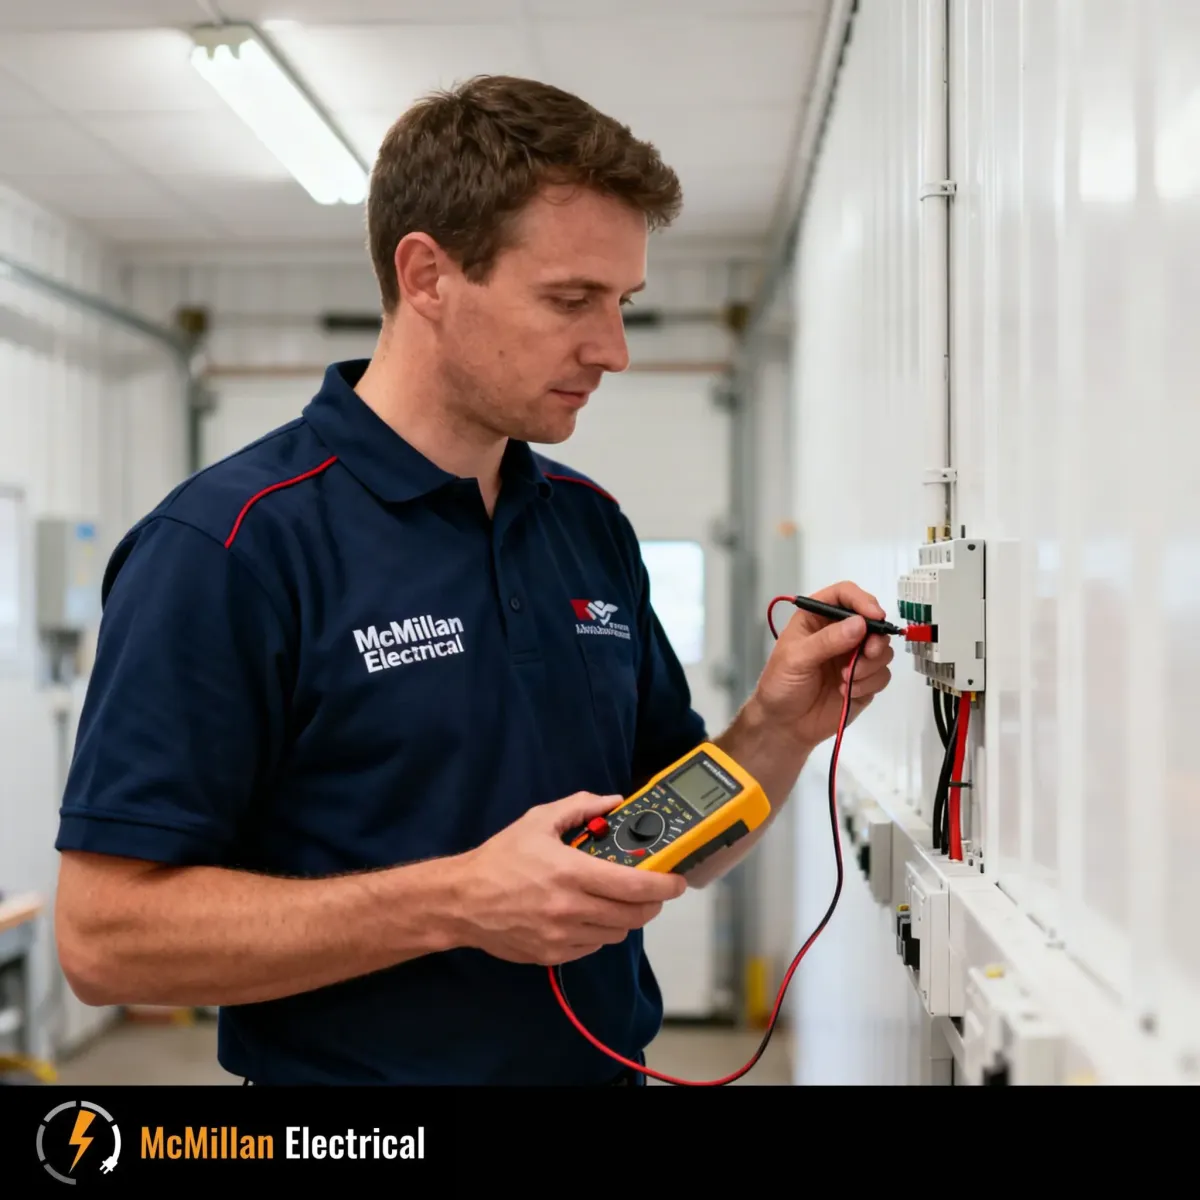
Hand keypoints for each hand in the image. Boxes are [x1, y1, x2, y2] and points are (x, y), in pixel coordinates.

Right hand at [452, 791, 686, 965]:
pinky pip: (594, 947)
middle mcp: (571, 908)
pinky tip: (588, 915)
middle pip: (634, 915)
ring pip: (617, 933)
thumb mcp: (538, 821)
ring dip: (625, 917)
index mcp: (571, 872)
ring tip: (615, 900)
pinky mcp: (553, 954)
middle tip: (651, 891)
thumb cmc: (500, 859)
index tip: (677, 881)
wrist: (462, 901)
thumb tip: (613, 801)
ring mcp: (563, 936)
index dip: (665, 886)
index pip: (635, 886)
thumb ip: (580, 807)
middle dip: (652, 903)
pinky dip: (600, 932)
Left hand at [754, 581, 894, 748]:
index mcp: (817, 618)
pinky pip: (882, 674)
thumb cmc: (781, 685)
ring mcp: (854, 657)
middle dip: (874, 637)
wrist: (784, 725)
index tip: (874, 616)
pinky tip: (848, 691)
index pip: (844, 595)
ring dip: (870, 664)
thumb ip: (827, 641)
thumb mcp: (796, 658)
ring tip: (846, 680)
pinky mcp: (864, 681)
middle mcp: (839, 634)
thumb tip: (860, 624)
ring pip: (882, 649)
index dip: (862, 601)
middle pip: (872, 621)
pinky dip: (870, 683)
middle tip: (867, 653)